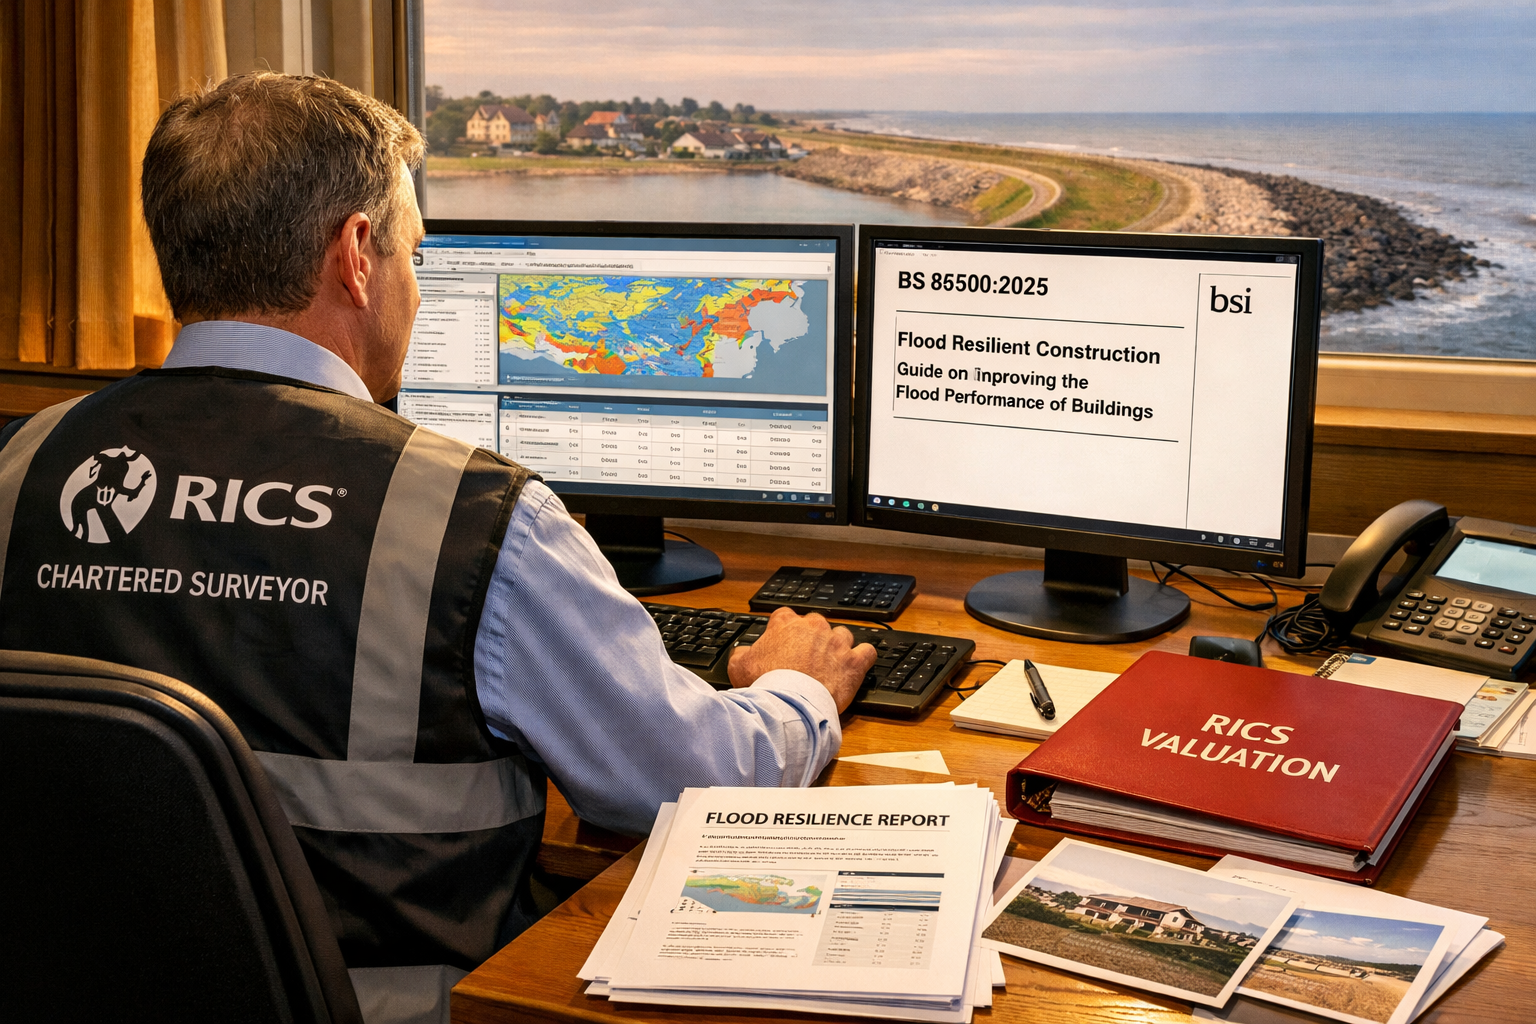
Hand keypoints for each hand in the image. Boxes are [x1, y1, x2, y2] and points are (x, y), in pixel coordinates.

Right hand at [728, 607, 876, 712]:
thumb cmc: (766, 683)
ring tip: (831, 663)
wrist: (789, 703)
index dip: (784, 630)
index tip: (783, 643)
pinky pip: (867, 651)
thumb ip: (741, 654)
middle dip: (813, 637)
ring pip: (843, 634)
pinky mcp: (853, 661)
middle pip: (816, 623)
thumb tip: (742, 653)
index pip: (785, 616)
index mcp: (785, 624)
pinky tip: (857, 665)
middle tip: (806, 658)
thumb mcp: (739, 667)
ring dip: (838, 646)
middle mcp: (813, 627)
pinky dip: (863, 657)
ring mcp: (836, 642)